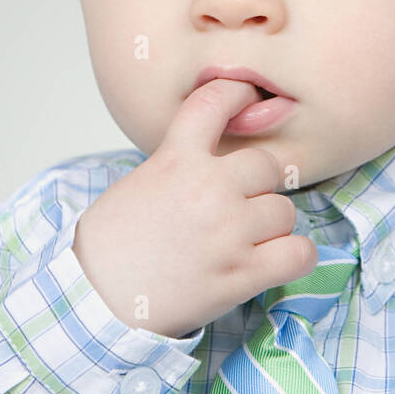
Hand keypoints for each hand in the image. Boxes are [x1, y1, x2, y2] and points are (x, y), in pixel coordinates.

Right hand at [71, 78, 317, 336]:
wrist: (95, 299)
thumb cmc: (111, 245)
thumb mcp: (140, 183)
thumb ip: (183, 164)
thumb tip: (221, 161)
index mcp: (176, 159)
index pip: (215, 102)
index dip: (238, 94)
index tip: (249, 98)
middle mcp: (208, 188)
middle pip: (268, 165)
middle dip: (259, 186)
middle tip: (239, 208)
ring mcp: (228, 230)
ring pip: (285, 211)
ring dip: (272, 228)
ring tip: (245, 243)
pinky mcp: (241, 272)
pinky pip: (299, 252)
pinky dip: (295, 257)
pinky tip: (275, 261)